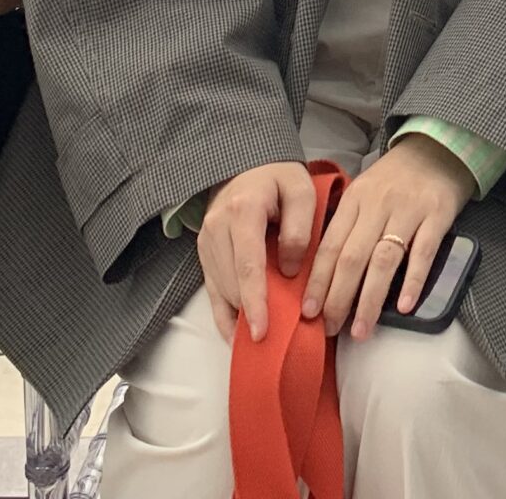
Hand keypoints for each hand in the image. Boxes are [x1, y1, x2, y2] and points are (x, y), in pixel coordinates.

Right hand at [198, 162, 316, 345]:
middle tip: (274, 341)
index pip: (248, 265)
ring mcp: (206, 241)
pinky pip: (212, 289)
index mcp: (242, 211)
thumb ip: (299, 229)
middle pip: (232, 283)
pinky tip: (237, 334)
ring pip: (220, 290)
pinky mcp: (204, 252)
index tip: (264, 331)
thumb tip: (291, 270)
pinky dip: (224, 314)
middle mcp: (216, 228)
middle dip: (251, 314)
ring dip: (239, 316)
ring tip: (260, 341)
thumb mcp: (301, 191)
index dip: (255, 302)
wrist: (248, 163)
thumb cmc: (279, 177)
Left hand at [302, 136, 474, 339]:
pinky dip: (413, 281)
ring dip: (370, 300)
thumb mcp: (364, 192)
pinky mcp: (438, 214)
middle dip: (338, 298)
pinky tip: (403, 306)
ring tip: (362, 330)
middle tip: (331, 330)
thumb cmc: (395, 178)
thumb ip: (347, 226)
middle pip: (352, 257)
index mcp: (354, 199)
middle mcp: (378, 204)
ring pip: (383, 260)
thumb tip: (325, 276)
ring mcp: (408, 209)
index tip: (308, 313)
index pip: (330, 246)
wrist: (438, 148)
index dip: (317, 282)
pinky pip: (424, 252)